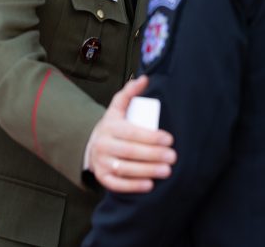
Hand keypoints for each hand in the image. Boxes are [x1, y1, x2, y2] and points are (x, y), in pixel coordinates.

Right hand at [87, 75, 176, 192]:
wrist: (92, 145)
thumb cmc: (113, 126)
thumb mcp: (118, 107)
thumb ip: (130, 92)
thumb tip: (144, 79)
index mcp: (110, 127)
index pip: (132, 133)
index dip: (151, 137)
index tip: (169, 139)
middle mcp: (103, 145)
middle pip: (130, 152)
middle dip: (154, 155)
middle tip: (173, 157)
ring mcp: (101, 163)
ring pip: (125, 169)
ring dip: (147, 171)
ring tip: (167, 171)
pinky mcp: (102, 178)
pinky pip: (117, 184)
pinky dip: (133, 186)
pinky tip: (150, 185)